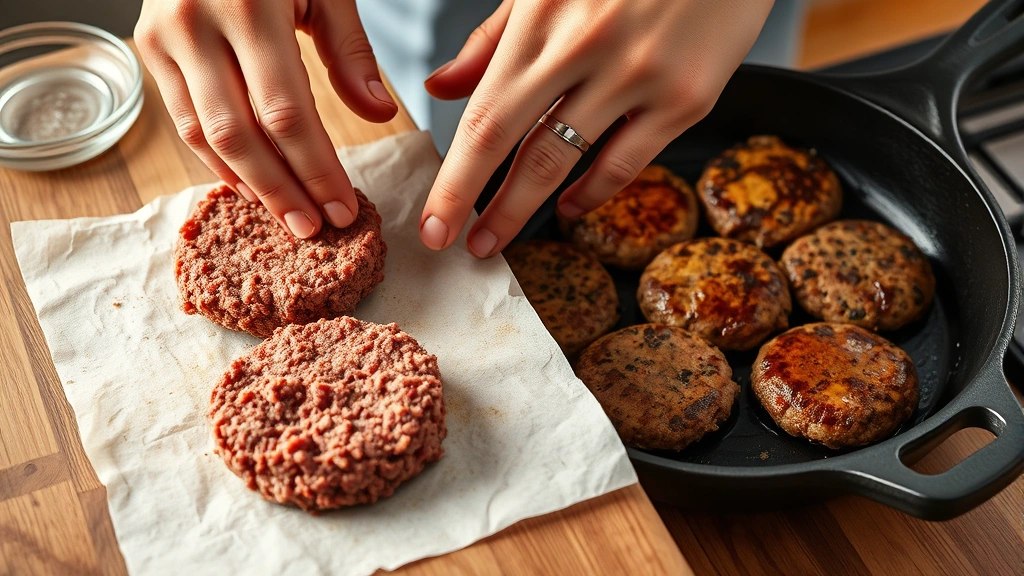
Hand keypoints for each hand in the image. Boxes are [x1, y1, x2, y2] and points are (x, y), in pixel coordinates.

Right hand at [135, 0, 396, 237]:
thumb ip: (350, 51)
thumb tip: (379, 114)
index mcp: (249, 5)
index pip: (287, 113)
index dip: (316, 168)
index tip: (345, 206)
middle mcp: (196, 23)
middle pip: (242, 135)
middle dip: (284, 191)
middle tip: (317, 230)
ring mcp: (162, 36)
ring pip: (206, 136)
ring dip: (250, 186)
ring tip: (289, 218)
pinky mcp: (147, 47)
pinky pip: (183, 121)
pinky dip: (218, 161)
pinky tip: (252, 186)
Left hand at [419, 0, 773, 256]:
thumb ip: (493, 38)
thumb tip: (439, 89)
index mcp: (543, 16)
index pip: (483, 118)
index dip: (453, 181)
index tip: (432, 225)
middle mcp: (587, 47)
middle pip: (518, 149)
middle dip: (483, 210)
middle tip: (463, 247)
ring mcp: (640, 75)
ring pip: (567, 162)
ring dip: (526, 210)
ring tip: (498, 239)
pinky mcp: (687, 96)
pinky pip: (628, 162)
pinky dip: (592, 193)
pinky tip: (569, 207)